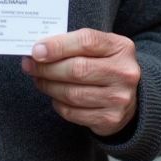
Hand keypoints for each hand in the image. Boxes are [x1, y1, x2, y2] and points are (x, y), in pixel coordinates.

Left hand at [20, 29, 139, 136]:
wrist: (130, 99)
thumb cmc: (106, 67)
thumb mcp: (100, 49)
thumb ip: (74, 45)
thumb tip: (38, 50)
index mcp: (121, 47)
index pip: (86, 41)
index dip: (58, 45)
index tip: (36, 50)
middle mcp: (124, 72)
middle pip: (77, 69)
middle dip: (47, 68)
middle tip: (30, 66)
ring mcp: (119, 98)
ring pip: (72, 93)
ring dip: (48, 86)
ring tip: (39, 79)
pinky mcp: (110, 118)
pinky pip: (73, 112)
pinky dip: (58, 103)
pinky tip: (54, 95)